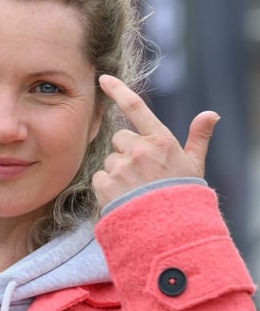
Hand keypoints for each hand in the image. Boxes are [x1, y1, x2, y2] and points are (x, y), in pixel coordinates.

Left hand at [92, 74, 218, 205]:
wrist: (173, 232)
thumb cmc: (184, 196)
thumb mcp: (194, 165)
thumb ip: (198, 138)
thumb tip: (211, 114)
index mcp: (161, 141)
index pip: (136, 108)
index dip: (118, 90)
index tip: (103, 78)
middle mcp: (139, 150)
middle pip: (120, 138)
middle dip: (127, 151)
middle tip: (143, 172)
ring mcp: (121, 167)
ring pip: (110, 159)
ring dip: (118, 171)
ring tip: (136, 189)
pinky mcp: (105, 184)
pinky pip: (100, 177)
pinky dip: (107, 186)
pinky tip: (124, 197)